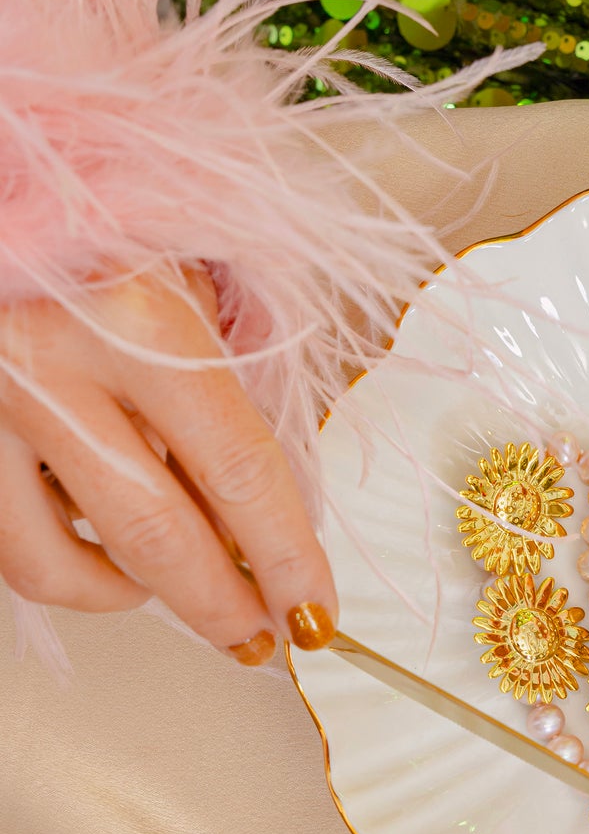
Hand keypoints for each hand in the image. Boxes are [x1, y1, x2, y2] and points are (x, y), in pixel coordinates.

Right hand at [0, 266, 336, 662]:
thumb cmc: (90, 234)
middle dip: (221, 606)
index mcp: (138, 317)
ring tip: (174, 594)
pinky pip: (7, 542)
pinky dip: (63, 564)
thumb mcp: (182, 281)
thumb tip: (260, 516)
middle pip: (157, 535)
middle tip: (257, 636)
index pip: (240, 472)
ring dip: (131, 598)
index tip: (313, 608)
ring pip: (59, 563)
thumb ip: (224, 387)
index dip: (287, 557)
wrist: (0, 196)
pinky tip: (98, 552)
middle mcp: (50, 361)